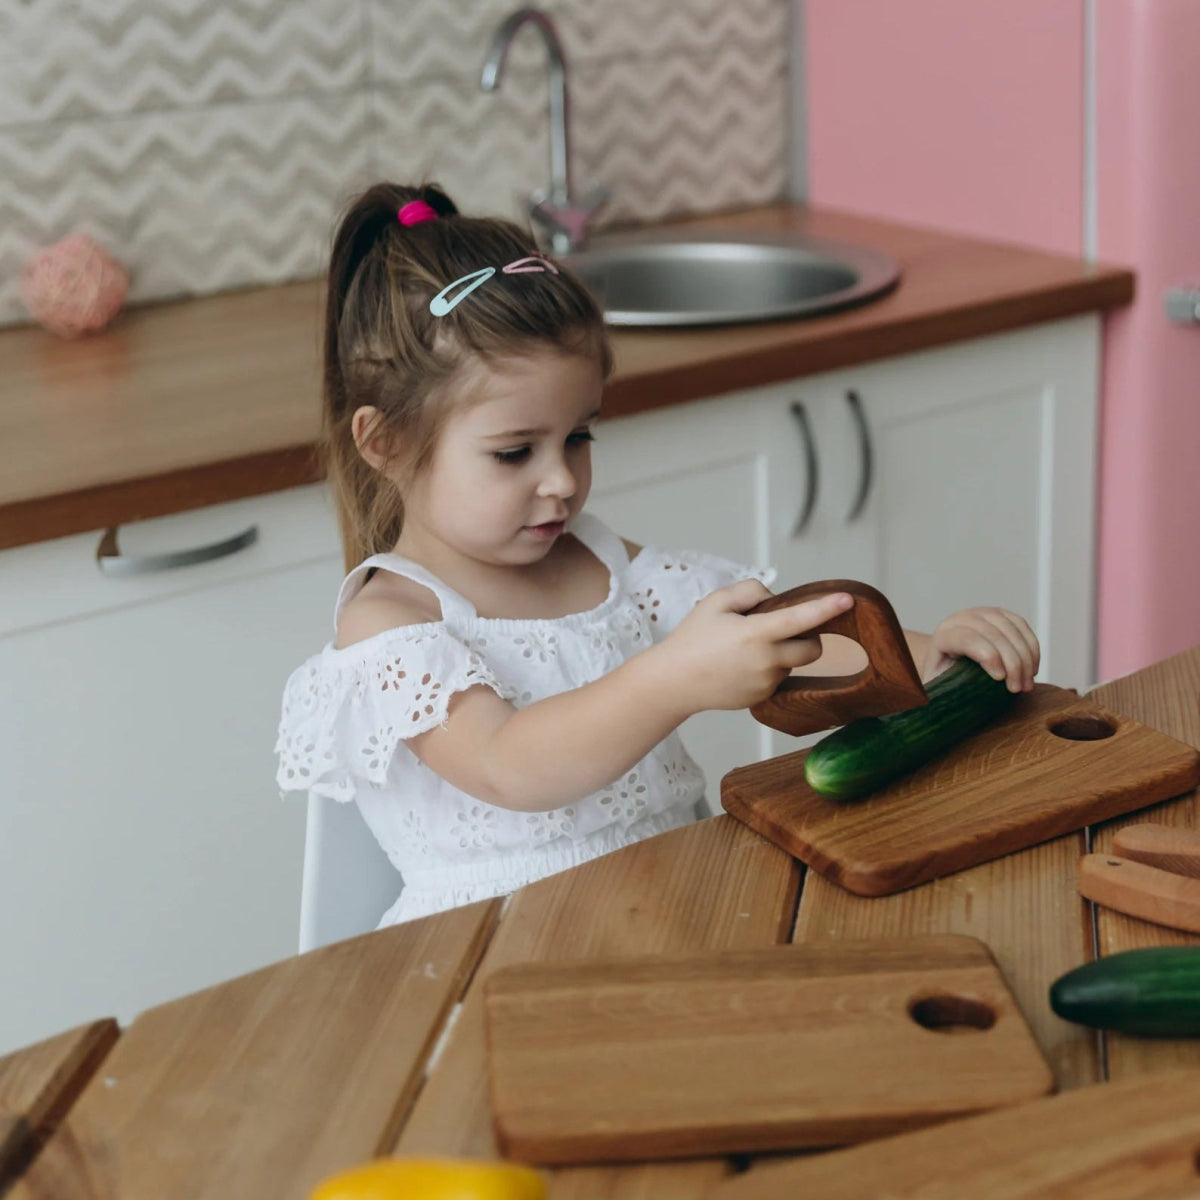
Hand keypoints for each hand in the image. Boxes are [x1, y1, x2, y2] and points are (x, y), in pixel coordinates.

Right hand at [659, 579, 853, 713]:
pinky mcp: (761, 698)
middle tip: (779, 628)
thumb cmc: (692, 638)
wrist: (674, 681)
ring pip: (792, 663)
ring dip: (782, 652)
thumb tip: (775, 599)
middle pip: (812, 649)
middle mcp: (767, 661)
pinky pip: (777, 679)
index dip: (827, 607)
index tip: (848, 600)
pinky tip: (741, 666)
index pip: (802, 619)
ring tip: (746, 648)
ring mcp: (766, 683)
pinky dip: (768, 669)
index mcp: (757, 633)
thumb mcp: (716, 602)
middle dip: (807, 636)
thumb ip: (751, 591)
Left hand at [922, 607, 1039, 692]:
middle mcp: (961, 619)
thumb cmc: (944, 681)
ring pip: (1011, 629)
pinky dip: (1031, 648)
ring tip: (1027, 683)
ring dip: (1025, 658)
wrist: (949, 663)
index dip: (987, 655)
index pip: (966, 638)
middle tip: (1018, 688)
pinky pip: (1022, 626)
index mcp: (943, 636)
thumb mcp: (936, 689)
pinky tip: (1032, 669)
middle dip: (1012, 662)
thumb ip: (938, 695)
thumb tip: (944, 706)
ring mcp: (982, 613)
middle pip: (993, 634)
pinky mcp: (1001, 615)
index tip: (1000, 679)